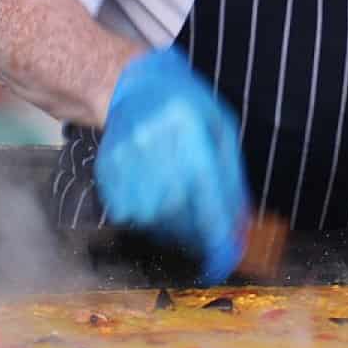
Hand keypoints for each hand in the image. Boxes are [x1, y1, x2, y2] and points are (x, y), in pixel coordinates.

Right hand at [95, 48, 250, 283]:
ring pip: (152, 217)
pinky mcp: (107, 170)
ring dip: (171, 225)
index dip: (217, 235)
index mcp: (190, 129)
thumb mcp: (221, 128)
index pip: (208, 195)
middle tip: (205, 232)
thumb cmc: (184, 105)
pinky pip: (128, 212)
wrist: (130, 85)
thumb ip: (233, 177)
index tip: (223, 262)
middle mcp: (155, 144)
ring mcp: (126, 157)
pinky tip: (154, 195)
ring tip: (178, 203)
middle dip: (196, 231)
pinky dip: (146, 215)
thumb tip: (240, 226)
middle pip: (179, 211)